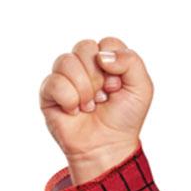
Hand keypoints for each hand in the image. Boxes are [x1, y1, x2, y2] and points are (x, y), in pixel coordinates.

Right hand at [38, 36, 152, 183]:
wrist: (107, 147)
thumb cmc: (124, 119)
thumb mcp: (142, 89)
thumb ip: (131, 62)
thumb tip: (101, 55)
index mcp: (105, 59)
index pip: (107, 43)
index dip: (115, 66)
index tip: (118, 87)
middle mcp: (83, 64)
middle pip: (84, 47)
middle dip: (98, 77)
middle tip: (103, 98)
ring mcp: (65, 76)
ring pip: (66, 61)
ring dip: (84, 90)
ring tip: (89, 106)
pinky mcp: (49, 91)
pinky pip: (54, 82)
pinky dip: (69, 100)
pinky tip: (74, 111)